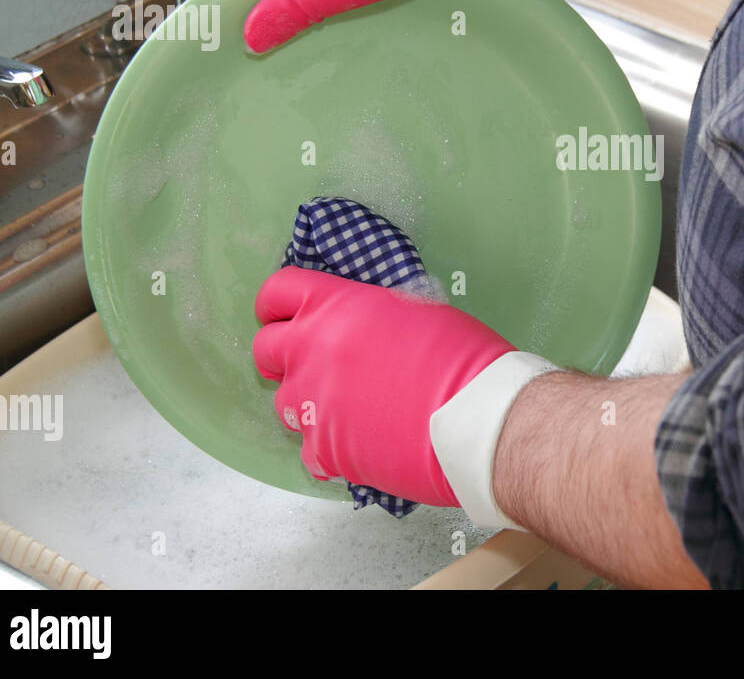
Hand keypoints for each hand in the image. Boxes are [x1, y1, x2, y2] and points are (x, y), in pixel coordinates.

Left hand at [252, 266, 514, 505]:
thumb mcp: (417, 311)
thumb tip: (361, 324)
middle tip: (314, 363)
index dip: (279, 305)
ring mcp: (314, 405)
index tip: (286, 315)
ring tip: (346, 407)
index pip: (278, 292)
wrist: (478, 419)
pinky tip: (360, 442)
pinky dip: (329, 447)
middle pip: (265, 349)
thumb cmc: (464, 359)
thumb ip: (371, 315)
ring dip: (307, 401)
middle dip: (283, 354)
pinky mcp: (325, 451)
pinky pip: (309, 449)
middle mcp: (313, 353)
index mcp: (337, 308)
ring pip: (284, 402)